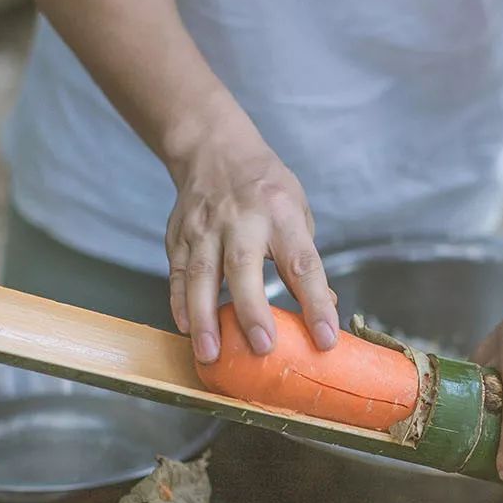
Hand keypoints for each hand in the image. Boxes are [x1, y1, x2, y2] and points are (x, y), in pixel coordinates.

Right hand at [164, 106, 338, 363]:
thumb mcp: (299, 213)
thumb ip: (306, 262)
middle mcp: (241, 219)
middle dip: (252, 310)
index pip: (303, 264)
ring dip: (205, 317)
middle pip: (244, 267)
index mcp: (281, 214)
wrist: (214, 148)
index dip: (315, 303)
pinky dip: (180, 302)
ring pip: (202, 274)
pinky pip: (177, 273)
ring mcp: (205, 227)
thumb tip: (323, 309)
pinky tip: (187, 329)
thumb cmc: (265, 189)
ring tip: (210, 353)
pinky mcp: (179, 235)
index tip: (326, 339)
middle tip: (262, 348)